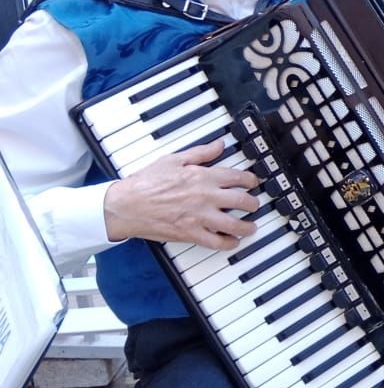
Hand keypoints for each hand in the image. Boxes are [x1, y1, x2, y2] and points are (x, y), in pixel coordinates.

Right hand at [102, 139, 260, 250]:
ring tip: (251, 227)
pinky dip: (228, 244)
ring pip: (234, 224)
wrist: (125, 205)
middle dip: (253, 204)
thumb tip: (219, 144)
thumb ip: (200, 153)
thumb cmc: (146, 182)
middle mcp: (205, 197)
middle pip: (242, 201)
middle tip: (254, 205)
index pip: (238, 177)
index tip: (253, 183)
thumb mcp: (174, 160)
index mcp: (203, 176)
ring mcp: (199, 217)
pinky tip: (232, 242)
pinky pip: (216, 242)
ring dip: (247, 227)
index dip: (251, 180)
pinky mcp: (190, 234)